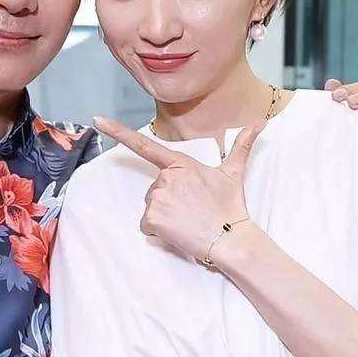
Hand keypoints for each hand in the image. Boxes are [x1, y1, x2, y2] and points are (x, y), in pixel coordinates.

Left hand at [92, 116, 264, 265]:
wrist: (231, 237)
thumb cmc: (230, 206)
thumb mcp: (234, 172)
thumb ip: (241, 145)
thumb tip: (261, 122)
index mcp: (181, 164)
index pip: (144, 145)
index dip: (118, 131)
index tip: (97, 119)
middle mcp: (166, 177)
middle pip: (154, 189)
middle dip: (168, 201)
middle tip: (191, 210)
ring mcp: (158, 197)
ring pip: (150, 207)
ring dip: (164, 216)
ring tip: (187, 221)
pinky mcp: (152, 217)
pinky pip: (146, 225)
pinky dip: (158, 232)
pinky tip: (177, 231)